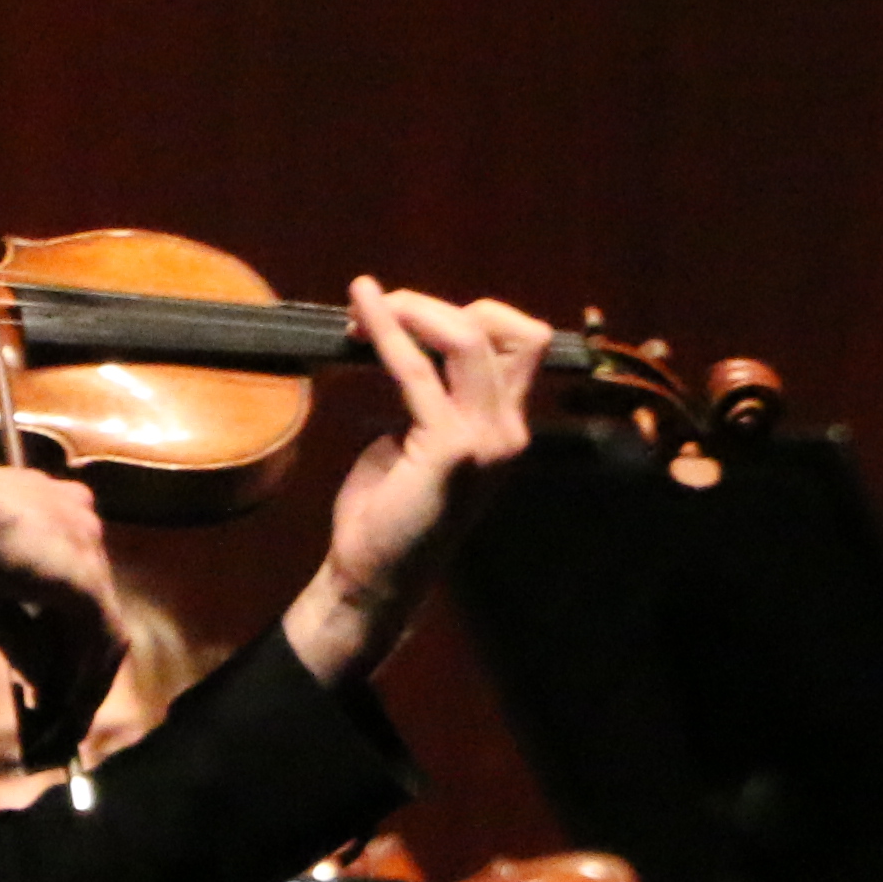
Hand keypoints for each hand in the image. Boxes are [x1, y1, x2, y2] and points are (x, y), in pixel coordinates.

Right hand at [0, 455, 126, 762]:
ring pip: (103, 627)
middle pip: (93, 607)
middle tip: (65, 710)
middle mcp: (80, 519)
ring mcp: (87, 544)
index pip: (74, 581)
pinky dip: (87, 679)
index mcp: (53, 506)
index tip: (50, 674)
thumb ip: (15, 627)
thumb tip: (36, 680)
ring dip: (86, 680)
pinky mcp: (84, 576)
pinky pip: (100, 639)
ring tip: (67, 724)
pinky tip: (70, 711)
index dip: (65, 633)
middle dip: (79, 663)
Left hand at [282, 283, 544, 687]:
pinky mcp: (450, 450)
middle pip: (503, 329)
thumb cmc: (388, 512)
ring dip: (414, 310)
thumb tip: (411, 341)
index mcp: (506, 425)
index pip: (520, 342)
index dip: (468, 313)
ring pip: (467, 338)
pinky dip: (389, 333)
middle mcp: (508, 431)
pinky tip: (362, 314)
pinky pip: (418, 371)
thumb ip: (432, 395)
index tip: (409, 314)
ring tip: (366, 307)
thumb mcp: (419, 439)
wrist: (373, 576)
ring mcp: (486, 441)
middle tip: (379, 308)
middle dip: (436, 305)